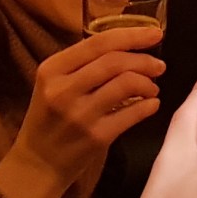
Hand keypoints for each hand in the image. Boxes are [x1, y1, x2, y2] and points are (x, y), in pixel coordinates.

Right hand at [10, 26, 164, 188]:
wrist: (37, 164)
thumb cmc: (49, 119)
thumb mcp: (52, 85)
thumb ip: (82, 65)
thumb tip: (127, 46)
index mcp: (52, 69)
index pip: (98, 43)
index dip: (132, 35)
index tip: (156, 33)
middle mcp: (63, 89)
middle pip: (115, 61)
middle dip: (145, 60)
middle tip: (159, 66)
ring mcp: (80, 115)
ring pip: (126, 84)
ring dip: (148, 83)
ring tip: (152, 88)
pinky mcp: (96, 137)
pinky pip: (132, 114)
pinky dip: (149, 106)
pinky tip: (151, 105)